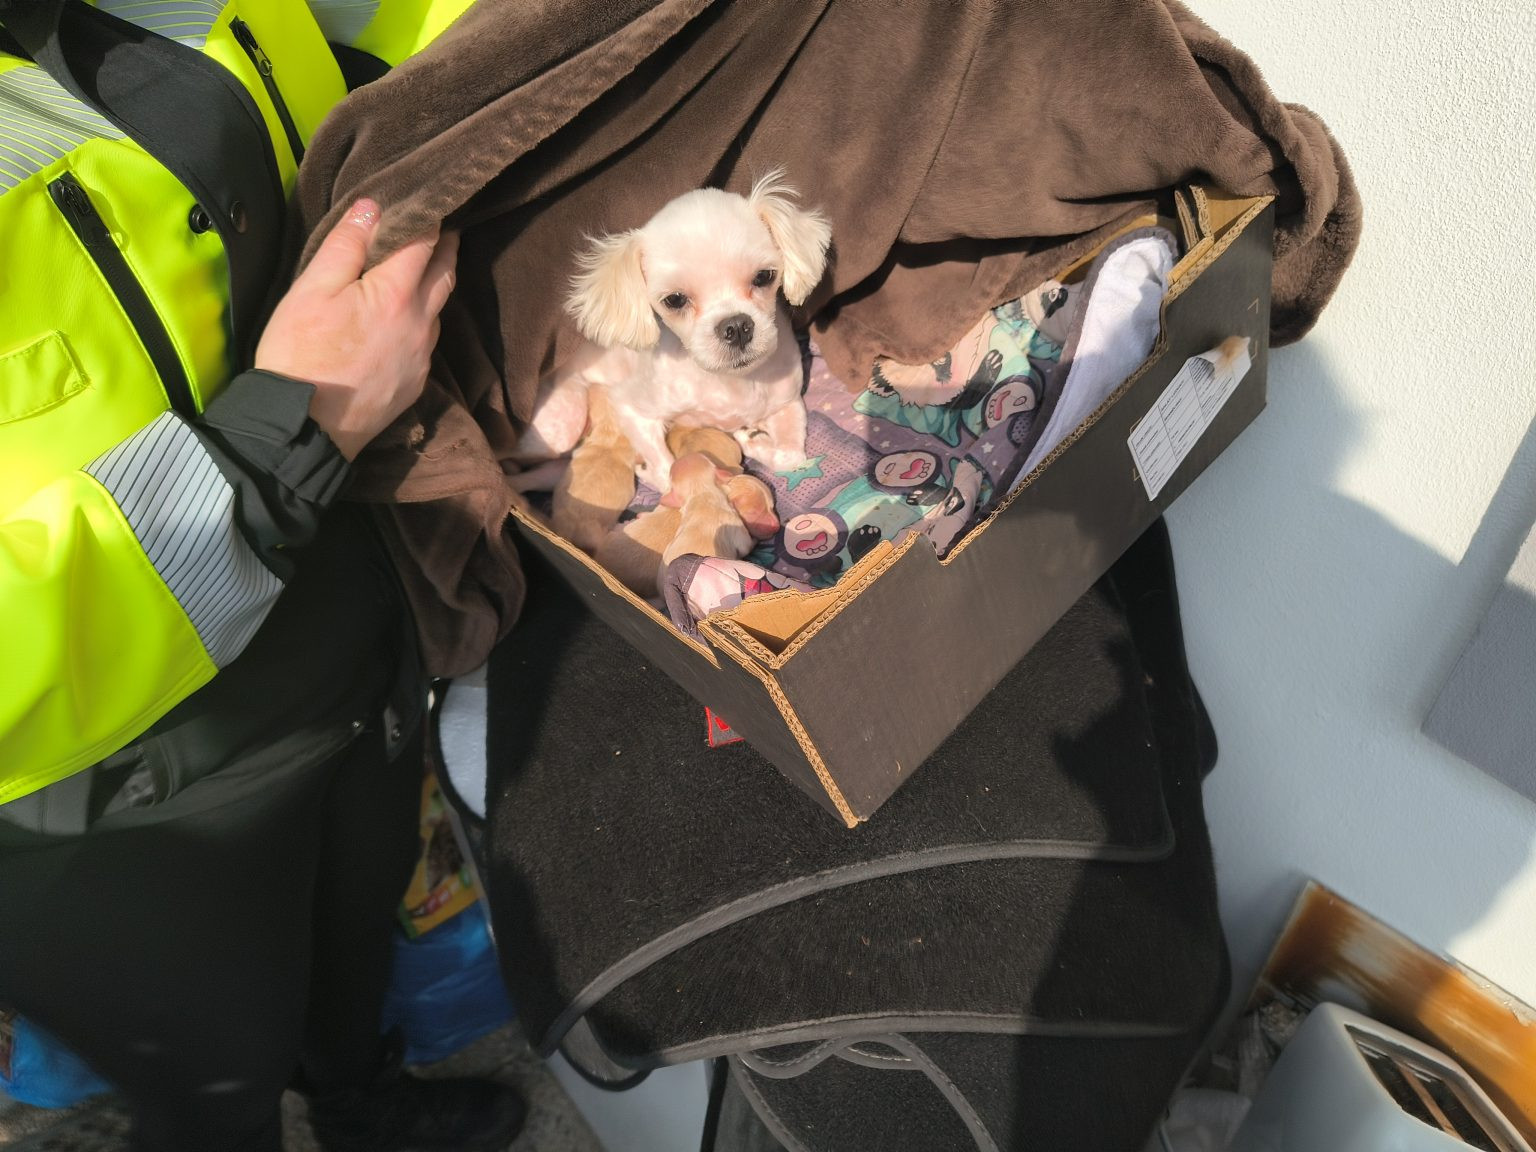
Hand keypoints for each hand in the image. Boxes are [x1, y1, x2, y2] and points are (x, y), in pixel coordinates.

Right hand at [255, 198, 459, 459]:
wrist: (304, 427)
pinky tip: (405, 317)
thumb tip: (373, 207)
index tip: (428, 199)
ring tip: (422, 266)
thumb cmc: (301, 353)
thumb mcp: (313, 289)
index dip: (428, 217)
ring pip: (439, 309)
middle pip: (446, 273)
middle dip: (445, 246)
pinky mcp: (415, 382)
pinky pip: (427, 340)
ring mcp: (422, 356)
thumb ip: (346, 245)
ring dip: (435, 284)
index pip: (426, 242)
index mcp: (398, 294)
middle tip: (440, 225)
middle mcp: (422, 323)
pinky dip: (423, 318)